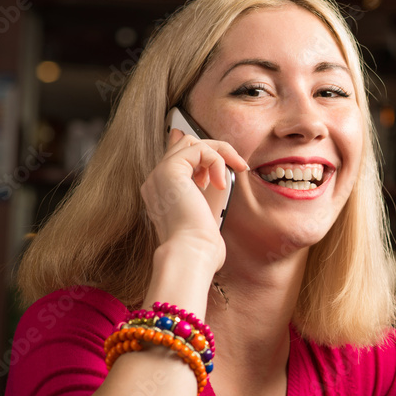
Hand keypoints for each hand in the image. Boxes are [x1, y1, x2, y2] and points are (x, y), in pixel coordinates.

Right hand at [140, 128, 248, 272]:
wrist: (191, 254)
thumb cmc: (201, 246)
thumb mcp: (208, 213)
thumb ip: (210, 194)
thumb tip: (218, 180)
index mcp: (162, 192)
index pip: (177, 158)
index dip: (200, 152)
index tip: (226, 162)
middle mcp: (157, 181)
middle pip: (185, 145)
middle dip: (216, 151)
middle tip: (239, 167)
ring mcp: (160, 174)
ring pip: (191, 142)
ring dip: (218, 153)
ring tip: (233, 172)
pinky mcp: (170, 171)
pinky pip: (198, 149)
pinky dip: (217, 161)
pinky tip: (220, 184)